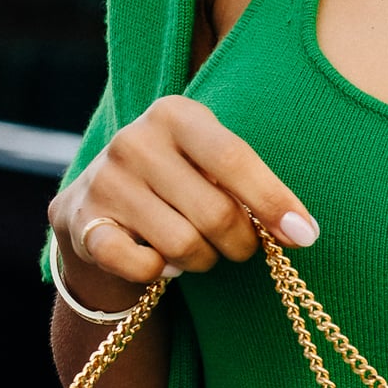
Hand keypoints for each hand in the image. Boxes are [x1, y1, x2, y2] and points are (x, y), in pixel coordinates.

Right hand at [46, 94, 322, 293]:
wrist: (98, 208)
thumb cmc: (179, 186)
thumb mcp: (212, 167)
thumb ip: (254, 189)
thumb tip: (301, 232)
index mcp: (175, 114)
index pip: (234, 159)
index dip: (273, 201)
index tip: (305, 236)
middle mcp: (134, 140)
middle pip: (216, 212)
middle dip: (241, 243)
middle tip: (239, 246)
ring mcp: (105, 181)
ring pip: (185, 245)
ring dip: (203, 260)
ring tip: (195, 248)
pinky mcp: (83, 223)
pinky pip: (143, 265)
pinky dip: (160, 273)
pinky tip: (158, 261)